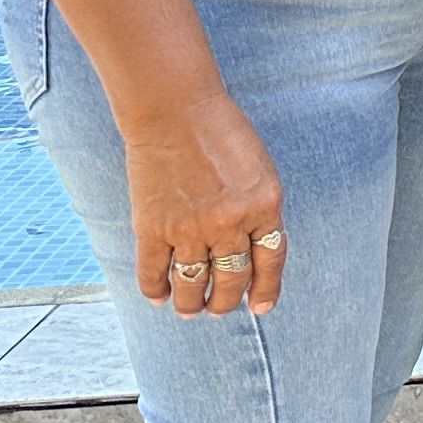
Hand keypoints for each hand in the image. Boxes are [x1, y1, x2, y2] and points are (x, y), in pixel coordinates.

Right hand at [129, 93, 287, 317]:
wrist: (176, 112)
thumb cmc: (222, 134)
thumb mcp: (259, 171)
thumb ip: (258, 210)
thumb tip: (251, 248)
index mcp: (264, 206)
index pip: (270, 262)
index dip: (266, 290)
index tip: (260, 308)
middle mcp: (230, 222)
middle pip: (232, 278)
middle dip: (226, 300)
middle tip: (220, 309)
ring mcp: (190, 227)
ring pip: (192, 283)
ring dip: (191, 303)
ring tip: (190, 310)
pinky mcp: (153, 226)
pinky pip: (153, 271)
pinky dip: (154, 289)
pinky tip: (158, 297)